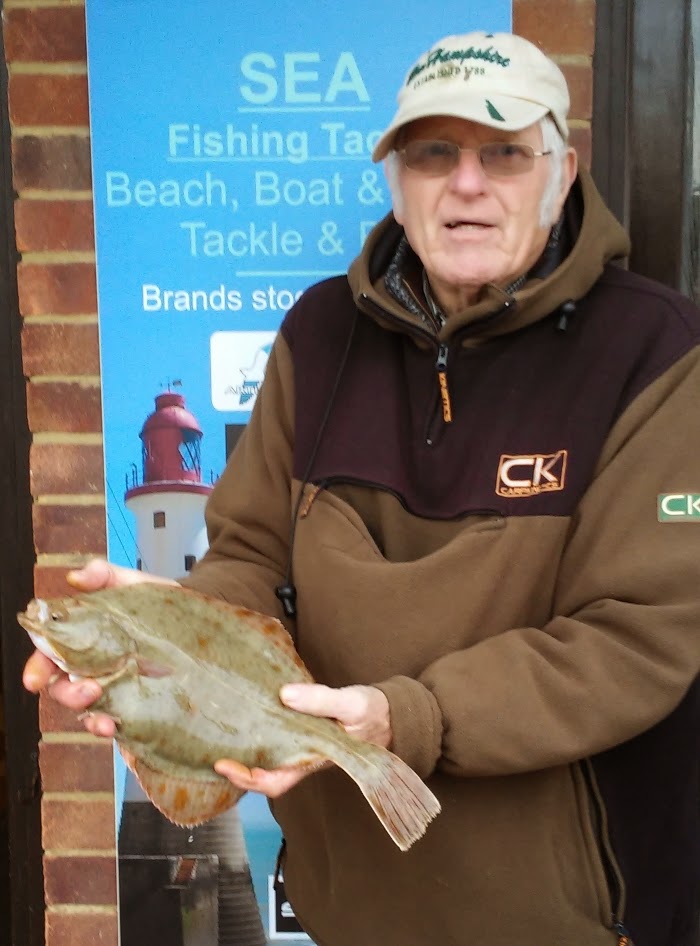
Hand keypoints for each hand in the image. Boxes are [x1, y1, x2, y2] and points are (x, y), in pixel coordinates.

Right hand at [22, 558, 175, 737]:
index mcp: (83, 641)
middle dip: (68, 695)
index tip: (36, 679)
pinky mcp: (138, 705)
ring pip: (88, 712)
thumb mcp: (130, 582)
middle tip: (89, 688)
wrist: (198, 619)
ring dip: (89, 719)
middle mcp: (94, 669)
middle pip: (64, 690)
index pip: (50, 657)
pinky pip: (120, 723)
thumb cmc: (157, 601)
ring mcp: (115, 690)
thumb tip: (75, 578)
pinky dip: (114, 729)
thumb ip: (103, 575)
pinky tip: (118, 728)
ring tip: (104, 719)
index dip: (38, 669)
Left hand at [215, 683, 391, 797]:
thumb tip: (284, 695)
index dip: (248, 778)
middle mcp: (306, 758)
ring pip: (271, 758)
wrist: (397, 715)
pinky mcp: (309, 734)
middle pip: (266, 774)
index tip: (223, 764)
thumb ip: (320, 701)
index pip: (276, 781)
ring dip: (249, 751)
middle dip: (239, 768)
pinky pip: (280, 741)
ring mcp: (307, 747)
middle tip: (213, 749)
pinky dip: (263, 734)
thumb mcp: (350, 704)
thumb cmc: (375, 714)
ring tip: (225, 733)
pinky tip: (251, 717)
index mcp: (315, 758)